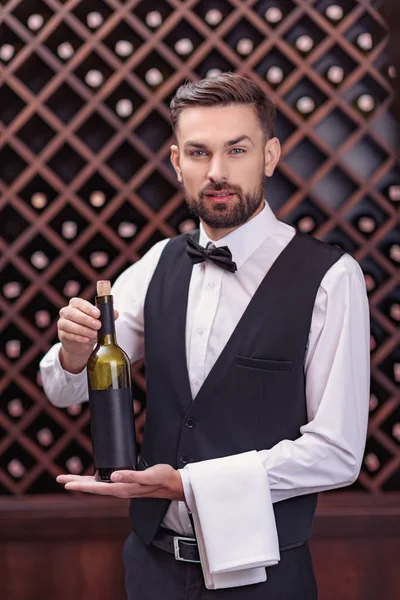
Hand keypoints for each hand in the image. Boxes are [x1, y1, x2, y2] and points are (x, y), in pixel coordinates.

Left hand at [56, 464, 184, 500]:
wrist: (172, 484)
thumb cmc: (162, 478)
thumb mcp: (148, 476)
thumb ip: (131, 476)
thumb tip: (113, 476)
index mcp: (122, 488)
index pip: (96, 488)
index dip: (80, 485)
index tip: (66, 483)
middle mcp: (119, 489)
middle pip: (93, 487)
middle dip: (76, 483)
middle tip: (60, 478)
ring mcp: (122, 487)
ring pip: (97, 485)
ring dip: (83, 482)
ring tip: (70, 479)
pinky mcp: (125, 483)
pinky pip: (105, 483)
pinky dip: (95, 480)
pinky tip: (92, 478)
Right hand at [57, 297, 118, 372]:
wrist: (83, 343)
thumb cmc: (91, 327)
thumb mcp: (100, 320)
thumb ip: (107, 315)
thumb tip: (115, 313)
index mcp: (75, 304)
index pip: (79, 303)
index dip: (88, 308)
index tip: (98, 314)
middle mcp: (66, 311)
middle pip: (72, 313)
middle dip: (86, 319)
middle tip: (98, 325)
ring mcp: (62, 323)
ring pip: (69, 325)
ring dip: (83, 330)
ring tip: (94, 334)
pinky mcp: (61, 335)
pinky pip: (68, 335)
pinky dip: (78, 338)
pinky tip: (86, 340)